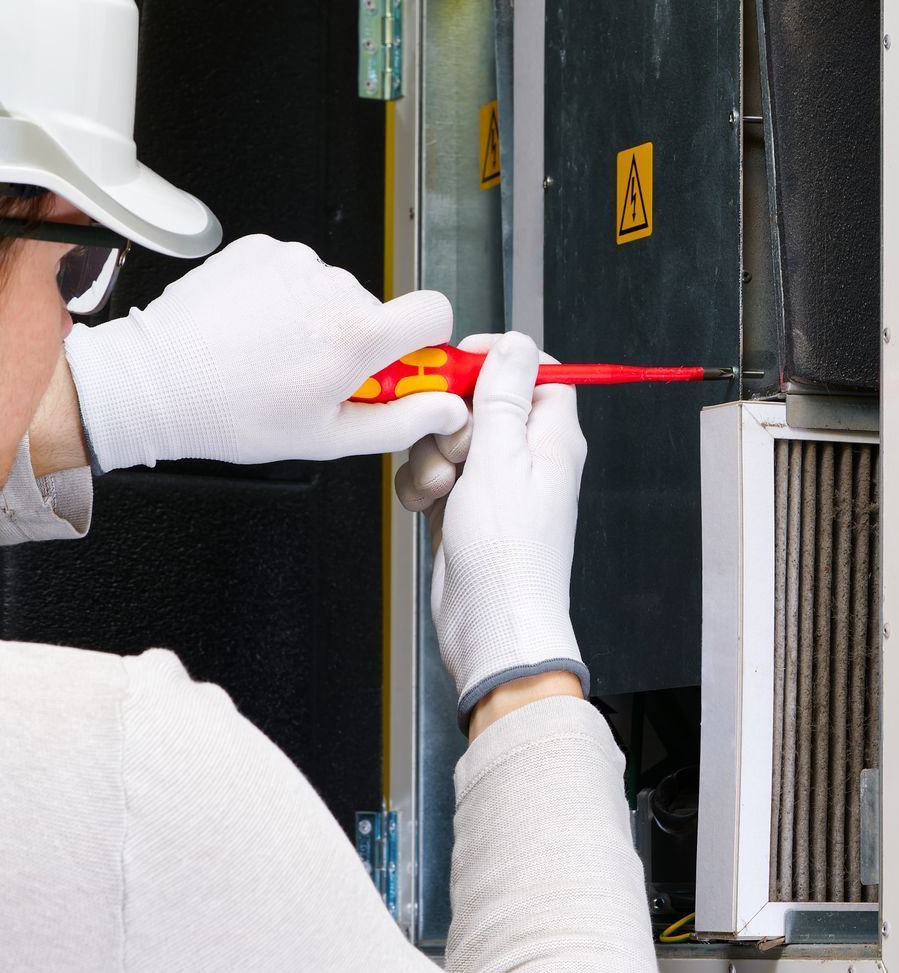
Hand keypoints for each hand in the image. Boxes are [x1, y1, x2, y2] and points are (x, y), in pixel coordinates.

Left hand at [63, 234, 467, 469]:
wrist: (157, 380)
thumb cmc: (233, 413)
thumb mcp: (329, 436)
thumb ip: (401, 420)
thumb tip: (446, 408)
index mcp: (357, 334)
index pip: (435, 313)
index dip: (427, 340)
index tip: (404, 363)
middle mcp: (332, 286)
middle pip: (375, 311)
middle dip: (355, 343)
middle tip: (311, 379)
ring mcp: (294, 261)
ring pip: (331, 293)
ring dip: (314, 321)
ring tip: (271, 356)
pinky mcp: (260, 248)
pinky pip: (293, 274)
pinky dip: (281, 299)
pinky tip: (253, 332)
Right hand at [398, 331, 588, 728]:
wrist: (490, 627)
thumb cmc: (509, 559)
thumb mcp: (502, 462)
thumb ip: (503, 397)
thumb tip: (515, 345)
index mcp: (552, 439)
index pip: (533, 372)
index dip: (495, 362)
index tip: (459, 366)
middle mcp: (526, 459)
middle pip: (478, 403)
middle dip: (450, 420)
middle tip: (456, 450)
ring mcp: (494, 486)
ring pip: (447, 440)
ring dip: (431, 459)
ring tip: (443, 491)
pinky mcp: (465, 510)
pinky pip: (433, 476)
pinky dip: (422, 488)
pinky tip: (429, 509)